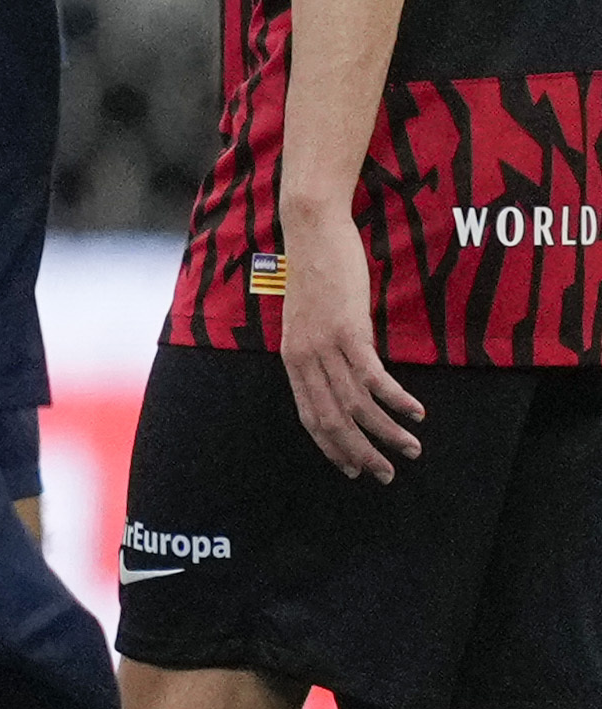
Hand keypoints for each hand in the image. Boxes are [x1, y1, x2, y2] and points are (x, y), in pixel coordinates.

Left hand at [283, 208, 427, 484]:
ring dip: (386, 432)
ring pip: (354, 405)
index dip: (332, 448)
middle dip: (360, 453)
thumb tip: (351, 376)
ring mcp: (324, 346)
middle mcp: (304, 359)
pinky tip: (416, 413)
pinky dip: (395, 400)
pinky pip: (372, 377)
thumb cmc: (318, 275)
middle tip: (386, 474)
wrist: (312, 234)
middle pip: (331, 420)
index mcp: (293, 360)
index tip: (353, 470)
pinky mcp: (347, 331)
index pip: (310, 417)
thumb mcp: (314, 320)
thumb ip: (326, 351)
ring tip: (412, 449)